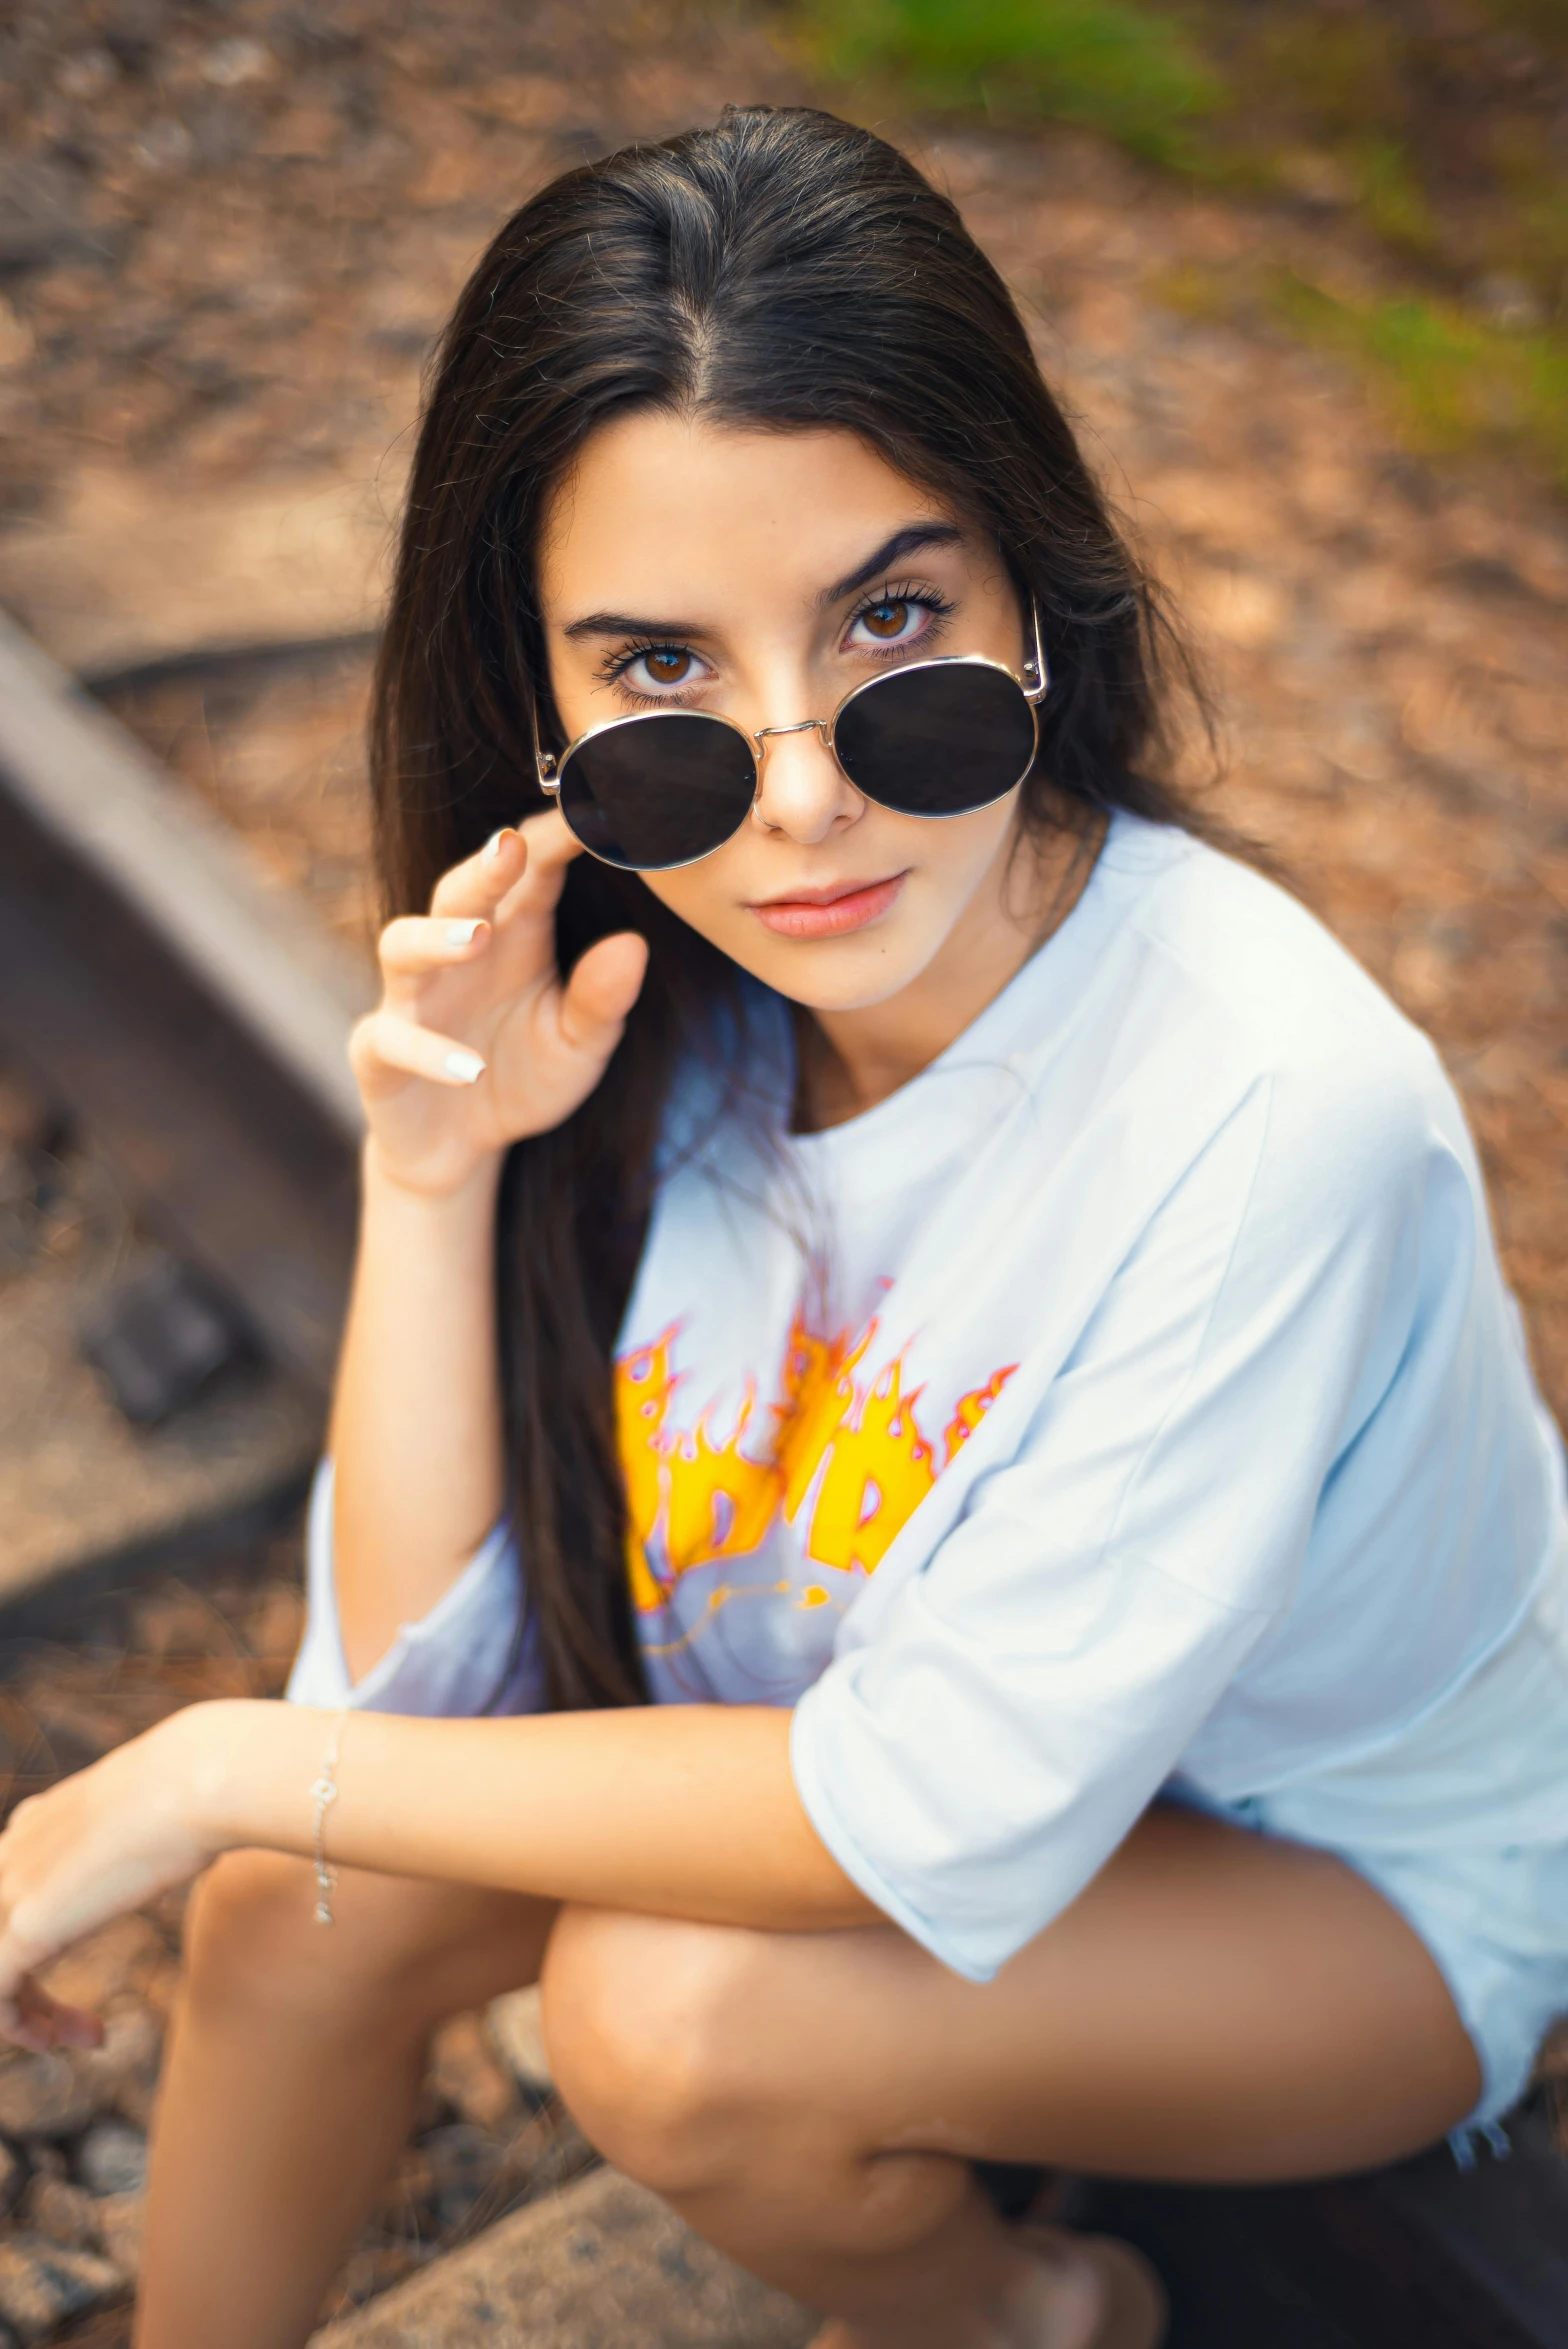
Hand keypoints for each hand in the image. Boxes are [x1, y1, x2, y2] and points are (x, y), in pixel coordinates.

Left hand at [0, 1711, 216, 2049]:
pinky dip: (20, 2026)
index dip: (39, 1938)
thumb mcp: (165, 1806)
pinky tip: (61, 2039)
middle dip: (26, 1984)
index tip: (83, 1958)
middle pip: (0, 1930)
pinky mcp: (23, 1928)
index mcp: (40, 1820)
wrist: (198, 1780)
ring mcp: (12, 1888)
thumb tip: (212, 1823)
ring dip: (28, 2012)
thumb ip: (155, 1825)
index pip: (12, 1892)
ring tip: (74, 2038)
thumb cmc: (204, 1787)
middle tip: (77, 2020)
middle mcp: (14, 1850)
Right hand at [350, 812, 648, 1196]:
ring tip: (478, 936)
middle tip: (514, 845)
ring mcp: (410, 999)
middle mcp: (456, 955)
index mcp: (513, 935)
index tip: (595, 811)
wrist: (460, 1148)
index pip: (532, 870)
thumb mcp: (580, 1045)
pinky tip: (470, 1069)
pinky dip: (427, 1052)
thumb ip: (603, 1000)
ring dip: (438, 936)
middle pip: (459, 891)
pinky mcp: (379, 1054)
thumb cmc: (523, 1076)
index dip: (557, 839)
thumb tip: (634, 945)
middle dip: (485, 865)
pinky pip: (391, 1041)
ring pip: (403, 945)